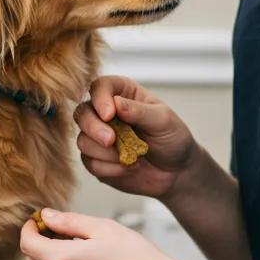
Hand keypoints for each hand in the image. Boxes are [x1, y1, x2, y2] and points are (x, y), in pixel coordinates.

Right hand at [73, 75, 196, 198]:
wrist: (177, 172)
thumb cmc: (172, 139)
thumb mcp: (163, 121)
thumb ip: (139, 111)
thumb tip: (116, 103)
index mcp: (122, 94)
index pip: (100, 87)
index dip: (100, 99)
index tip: (109, 115)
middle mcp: (106, 114)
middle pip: (82, 113)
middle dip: (93, 128)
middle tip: (110, 140)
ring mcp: (99, 137)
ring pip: (83, 141)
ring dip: (106, 153)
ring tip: (133, 158)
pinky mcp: (97, 160)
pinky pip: (90, 163)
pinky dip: (110, 169)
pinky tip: (129, 168)